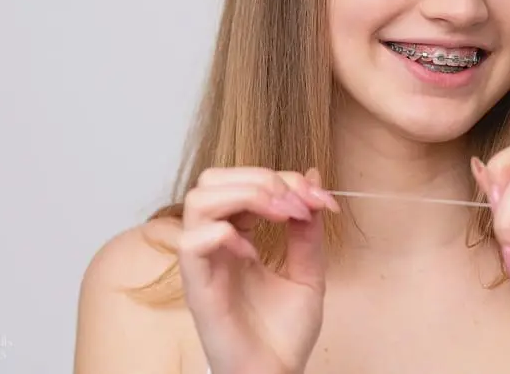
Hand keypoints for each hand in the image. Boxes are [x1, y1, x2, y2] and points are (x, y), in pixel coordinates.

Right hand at [178, 166, 340, 373]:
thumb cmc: (285, 333)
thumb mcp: (309, 271)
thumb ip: (308, 228)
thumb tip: (314, 177)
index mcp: (237, 237)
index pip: (242, 181)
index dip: (282, 178)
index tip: (319, 199)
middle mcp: (215, 245)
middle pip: (212, 180)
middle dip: (260, 179)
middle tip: (295, 203)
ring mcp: (204, 265)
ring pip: (198, 200)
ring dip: (245, 196)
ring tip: (279, 215)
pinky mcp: (198, 289)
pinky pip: (191, 244)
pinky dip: (224, 235)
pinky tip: (252, 253)